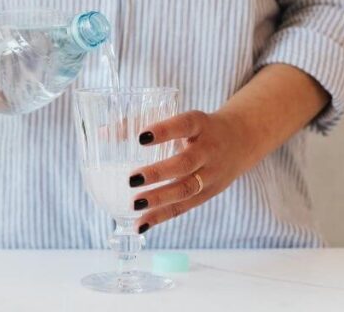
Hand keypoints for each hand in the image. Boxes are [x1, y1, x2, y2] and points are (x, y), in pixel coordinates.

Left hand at [127, 110, 271, 233]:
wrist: (241, 140)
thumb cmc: (198, 128)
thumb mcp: (181, 119)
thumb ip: (143, 123)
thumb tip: (103, 133)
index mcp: (200, 124)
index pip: (184, 126)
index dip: (165, 131)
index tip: (141, 137)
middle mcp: (208, 150)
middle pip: (185, 164)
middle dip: (158, 173)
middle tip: (131, 179)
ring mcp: (211, 175)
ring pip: (186, 190)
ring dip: (159, 200)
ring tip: (134, 205)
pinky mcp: (208, 193)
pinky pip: (184, 207)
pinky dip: (161, 217)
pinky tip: (141, 224)